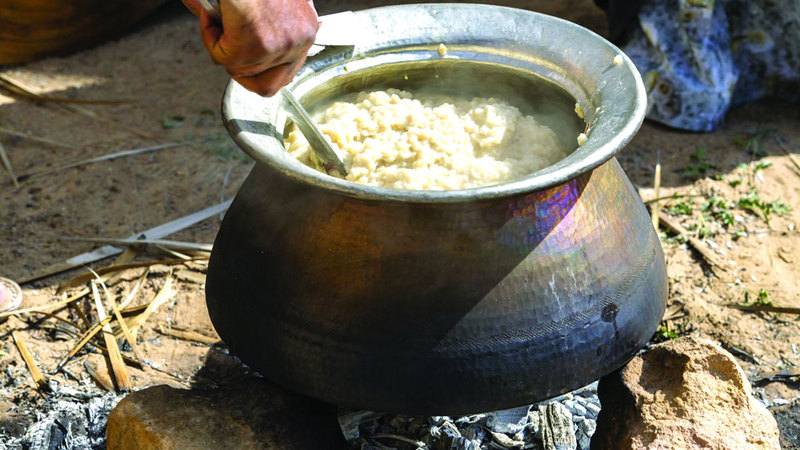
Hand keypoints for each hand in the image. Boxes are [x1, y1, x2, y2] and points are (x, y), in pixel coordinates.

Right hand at [183, 0, 318, 95]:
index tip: (246, 62)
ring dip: (221, 45)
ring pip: (238, 69)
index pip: (285, 75)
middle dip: (238, 66)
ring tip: (216, 19)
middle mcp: (298, 41)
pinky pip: (222, 57)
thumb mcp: (277, 4)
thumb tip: (243, 50)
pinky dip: (209, 37)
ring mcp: (277, 46)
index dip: (261, 72)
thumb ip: (270, 27)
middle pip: (265, 84)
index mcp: (306, 30)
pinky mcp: (252, 44)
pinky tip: (210, 15)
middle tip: (223, 42)